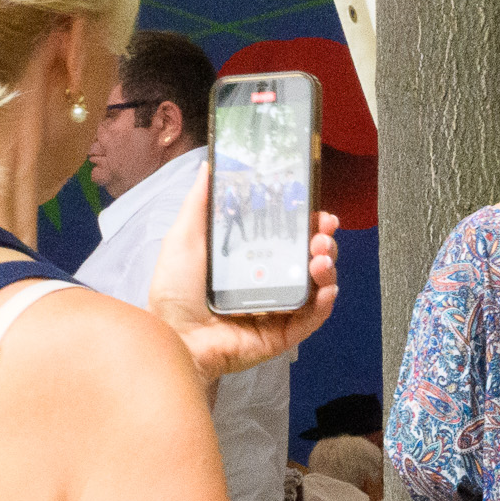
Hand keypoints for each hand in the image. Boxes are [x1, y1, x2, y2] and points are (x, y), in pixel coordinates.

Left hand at [150, 174, 339, 384]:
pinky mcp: (281, 335)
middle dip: (322, 242)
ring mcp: (276, 309)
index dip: (305, 222)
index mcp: (249, 259)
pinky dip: (324, 303)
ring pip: (315, 286)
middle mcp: (266, 282)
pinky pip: (311, 319)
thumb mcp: (186, 236)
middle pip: (307, 258)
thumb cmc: (174, 290)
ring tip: (321, 258)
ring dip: (326, 268)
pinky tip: (326, 288)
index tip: (316, 210)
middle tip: (322, 233)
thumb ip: (202, 202)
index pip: (287, 236)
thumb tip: (210, 164)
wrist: (173, 336)